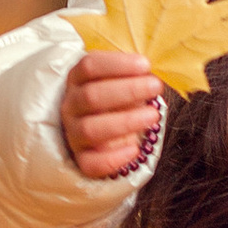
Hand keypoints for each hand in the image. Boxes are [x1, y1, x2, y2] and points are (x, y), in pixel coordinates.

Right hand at [63, 48, 163, 179]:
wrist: (105, 134)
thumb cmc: (117, 101)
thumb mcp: (121, 83)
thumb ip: (133, 77)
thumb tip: (153, 78)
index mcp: (78, 80)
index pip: (90, 66)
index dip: (117, 64)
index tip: (146, 65)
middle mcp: (71, 105)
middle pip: (92, 96)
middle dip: (128, 90)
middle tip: (156, 86)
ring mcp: (73, 133)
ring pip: (91, 129)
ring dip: (125, 121)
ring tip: (153, 115)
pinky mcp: (81, 159)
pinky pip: (91, 163)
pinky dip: (113, 158)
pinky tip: (134, 149)